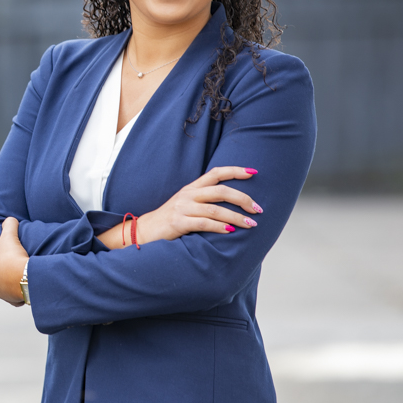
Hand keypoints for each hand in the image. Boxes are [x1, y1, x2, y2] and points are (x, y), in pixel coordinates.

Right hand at [97, 166, 260, 248]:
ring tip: (251, 225)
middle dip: (243, 199)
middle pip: (221, 191)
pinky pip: (204, 223)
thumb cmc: (169, 220)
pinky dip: (219, 227)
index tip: (254, 172)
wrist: (144, 231)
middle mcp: (188, 195)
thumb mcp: (186, 205)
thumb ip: (204, 201)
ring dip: (236, 217)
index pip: (215, 173)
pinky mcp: (178, 222)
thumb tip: (231, 203)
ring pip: (215, 209)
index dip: (235, 170)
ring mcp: (182, 208)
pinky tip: (230, 231)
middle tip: (258, 209)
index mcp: (191, 188)